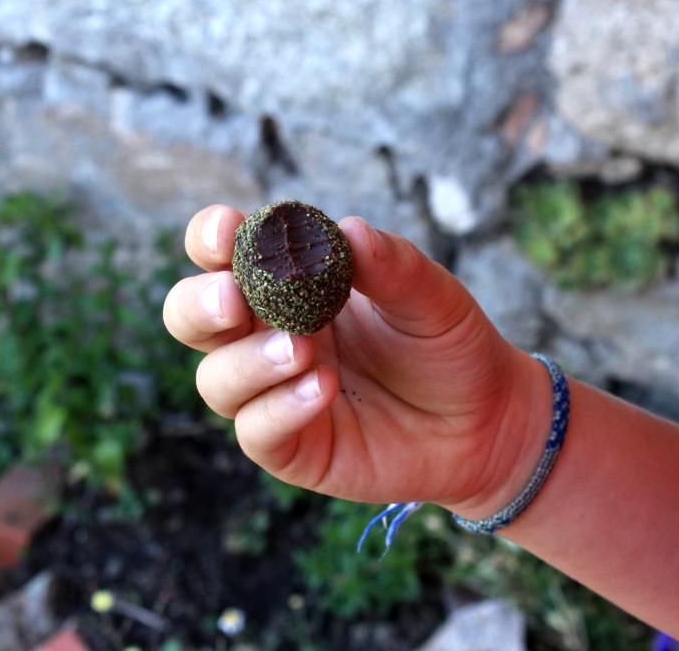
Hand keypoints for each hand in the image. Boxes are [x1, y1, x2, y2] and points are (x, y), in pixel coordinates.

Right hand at [162, 205, 545, 514]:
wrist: (488, 420)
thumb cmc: (447, 345)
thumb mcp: (430, 296)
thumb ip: (390, 265)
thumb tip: (348, 231)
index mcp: (286, 286)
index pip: (223, 255)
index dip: (210, 239)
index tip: (226, 230)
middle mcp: (265, 337)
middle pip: (190, 317)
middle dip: (200, 304)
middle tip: (234, 297)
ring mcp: (273, 395)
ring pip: (216, 379)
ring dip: (248, 361)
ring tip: (303, 349)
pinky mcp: (293, 449)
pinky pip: (257, 431)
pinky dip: (280, 407)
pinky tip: (322, 388)